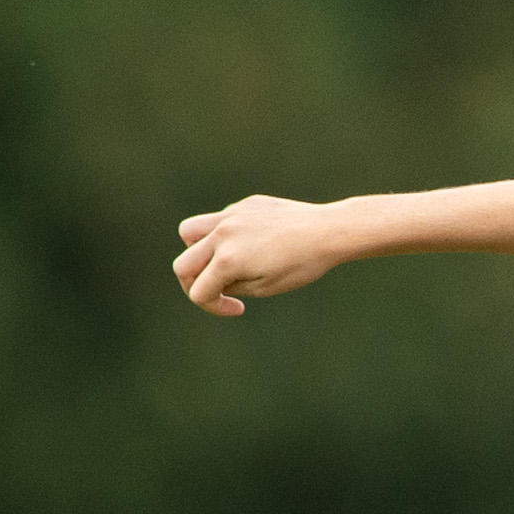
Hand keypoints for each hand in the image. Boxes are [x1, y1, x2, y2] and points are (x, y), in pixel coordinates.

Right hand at [174, 196, 349, 315]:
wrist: (331, 231)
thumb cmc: (303, 264)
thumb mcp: (266, 287)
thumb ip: (231, 285)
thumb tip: (212, 281)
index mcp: (228, 260)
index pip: (198, 292)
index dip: (214, 306)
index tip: (238, 308)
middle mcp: (222, 235)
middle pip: (183, 265)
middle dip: (195, 283)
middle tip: (218, 290)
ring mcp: (230, 216)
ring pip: (189, 232)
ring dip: (197, 251)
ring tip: (221, 261)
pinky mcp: (243, 205)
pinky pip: (219, 220)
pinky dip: (224, 235)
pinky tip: (252, 243)